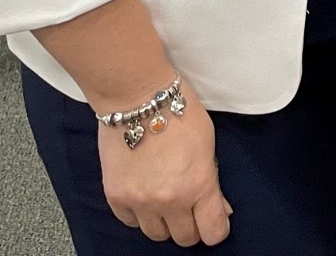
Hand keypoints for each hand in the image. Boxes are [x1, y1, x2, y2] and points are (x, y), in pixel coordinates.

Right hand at [97, 97, 229, 245]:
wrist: (136, 96)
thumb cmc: (179, 112)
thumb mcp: (208, 144)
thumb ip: (212, 179)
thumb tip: (219, 208)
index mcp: (198, 185)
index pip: (212, 231)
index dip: (216, 229)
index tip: (215, 222)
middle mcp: (169, 200)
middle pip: (184, 238)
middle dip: (191, 227)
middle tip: (190, 210)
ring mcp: (140, 201)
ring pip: (156, 235)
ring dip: (164, 223)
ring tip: (166, 202)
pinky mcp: (116, 196)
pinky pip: (130, 222)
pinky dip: (139, 215)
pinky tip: (145, 196)